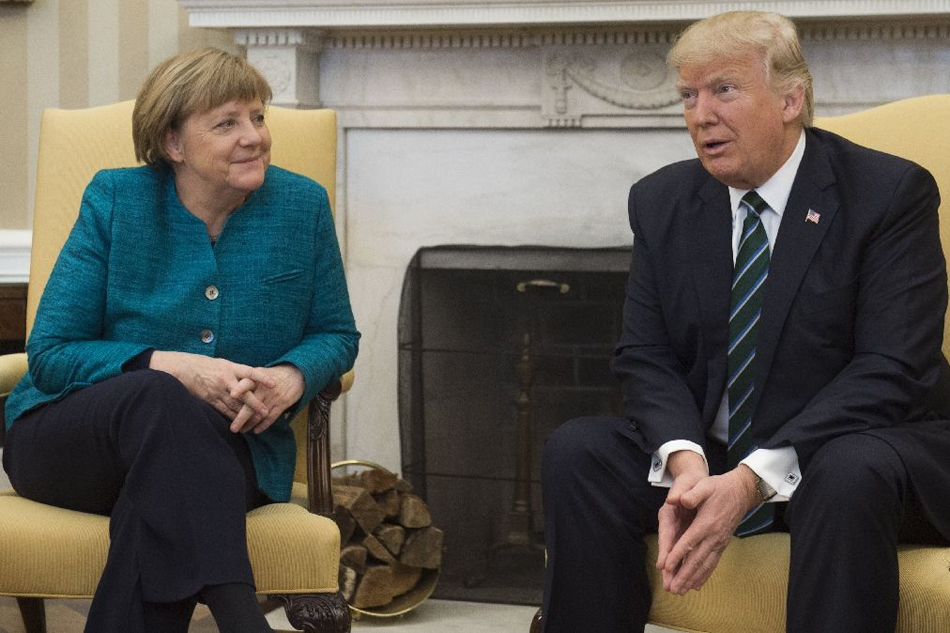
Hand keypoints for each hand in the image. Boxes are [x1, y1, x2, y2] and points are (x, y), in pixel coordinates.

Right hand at [149, 351, 274, 421]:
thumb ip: (237, 371)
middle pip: (243, 394)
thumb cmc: (206, 365)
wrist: (184, 368)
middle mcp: (225, 379)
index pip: (250, 372)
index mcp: (230, 367)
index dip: (262, 378)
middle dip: (255, 404)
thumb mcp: (223, 363)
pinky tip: (239, 423)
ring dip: (245, 414)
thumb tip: (252, 378)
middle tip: (266, 412)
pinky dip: (231, 417)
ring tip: (256, 421)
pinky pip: (223, 410)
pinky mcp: (210, 399)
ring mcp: (217, 390)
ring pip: (234, 405)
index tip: (274, 384)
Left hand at [228, 364, 304, 434]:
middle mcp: (264, 388)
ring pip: (260, 413)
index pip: (246, 383)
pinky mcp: (283, 403)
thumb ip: (246, 381)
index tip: (231, 396)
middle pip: (251, 404)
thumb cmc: (273, 375)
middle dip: (241, 418)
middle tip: (233, 428)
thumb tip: (229, 391)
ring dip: (250, 424)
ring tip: (242, 430)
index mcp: (256, 378)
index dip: (240, 389)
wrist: (296, 374)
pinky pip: (271, 417)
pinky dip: (263, 425)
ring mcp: (274, 396)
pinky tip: (256, 430)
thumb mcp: (260, 372)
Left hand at [659, 464, 760, 594]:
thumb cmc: (719, 487)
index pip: (689, 542)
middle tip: (672, 589)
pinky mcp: (722, 544)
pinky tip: (697, 585)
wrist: (741, 492)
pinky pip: (713, 563)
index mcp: (706, 523)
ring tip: (682, 591)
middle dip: (683, 575)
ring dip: (693, 578)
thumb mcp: (705, 485)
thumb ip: (692, 493)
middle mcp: (713, 536)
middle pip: (696, 559)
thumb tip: (678, 500)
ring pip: (705, 564)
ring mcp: (719, 542)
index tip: (666, 567)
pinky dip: (705, 575)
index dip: (677, 555)